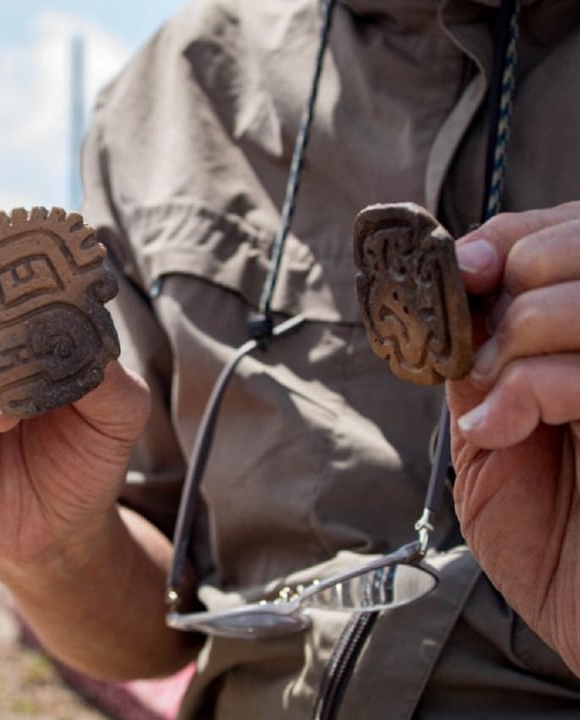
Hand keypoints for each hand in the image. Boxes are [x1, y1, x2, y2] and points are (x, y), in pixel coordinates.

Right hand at [0, 309, 199, 678]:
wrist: (56, 530)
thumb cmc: (85, 462)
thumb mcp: (118, 417)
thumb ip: (106, 375)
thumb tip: (84, 337)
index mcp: (37, 335)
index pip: (26, 286)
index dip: (32, 272)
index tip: (50, 263)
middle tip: (22, 321)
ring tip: (8, 381)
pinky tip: (0, 417)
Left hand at [448, 201, 579, 674]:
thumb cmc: (559, 555)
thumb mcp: (494, 449)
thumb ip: (482, 373)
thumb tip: (455, 306)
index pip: (562, 234)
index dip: (508, 238)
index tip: (461, 267)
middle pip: (579, 241)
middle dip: (513, 281)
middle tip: (484, 350)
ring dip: (519, 335)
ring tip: (497, 399)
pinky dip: (532, 383)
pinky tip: (505, 425)